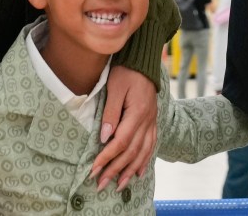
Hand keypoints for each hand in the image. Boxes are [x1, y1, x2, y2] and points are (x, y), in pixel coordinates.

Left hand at [91, 65, 157, 192]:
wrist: (144, 62)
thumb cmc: (126, 72)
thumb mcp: (115, 87)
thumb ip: (111, 113)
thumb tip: (105, 138)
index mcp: (137, 113)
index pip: (120, 142)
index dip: (107, 158)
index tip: (94, 169)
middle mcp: (147, 121)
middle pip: (131, 152)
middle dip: (115, 170)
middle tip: (101, 184)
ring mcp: (152, 122)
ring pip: (143, 153)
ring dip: (130, 171)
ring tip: (119, 186)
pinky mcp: (153, 122)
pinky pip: (151, 146)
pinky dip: (144, 161)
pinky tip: (138, 172)